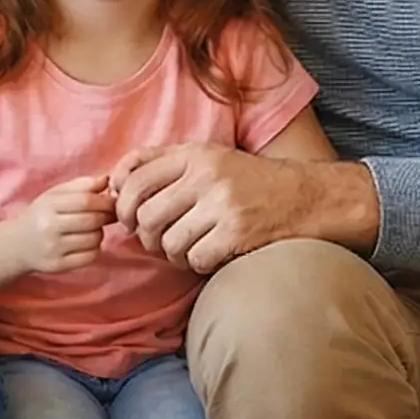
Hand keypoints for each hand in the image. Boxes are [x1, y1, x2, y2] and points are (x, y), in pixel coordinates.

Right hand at [12, 175, 117, 274]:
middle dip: (106, 216)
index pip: (85, 200)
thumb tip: (107, 180)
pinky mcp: (58, 266)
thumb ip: (81, 185)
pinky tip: (85, 244)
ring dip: (100, 233)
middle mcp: (49, 227)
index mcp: (48, 205)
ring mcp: (53, 249)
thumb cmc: (41, 215)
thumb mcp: (55, 195)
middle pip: (92, 220)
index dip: (105, 201)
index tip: (113, 201)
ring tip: (91, 229)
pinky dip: (94, 249)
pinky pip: (91, 256)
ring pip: (94, 239)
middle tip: (109, 215)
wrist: (16, 245)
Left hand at [112, 145, 303, 274]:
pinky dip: (197, 264)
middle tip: (157, 240)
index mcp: (194, 154)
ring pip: (168, 242)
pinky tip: (209, 255)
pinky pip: (195, 259)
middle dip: (145, 237)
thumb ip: (164, 163)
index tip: (128, 218)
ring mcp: (222, 204)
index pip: (134, 177)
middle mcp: (206, 175)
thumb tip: (113, 182)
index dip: (122, 204)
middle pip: (146, 216)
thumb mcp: (208, 157)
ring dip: (172, 254)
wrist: (305, 197)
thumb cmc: (249, 180)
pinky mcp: (237, 233)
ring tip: (187, 248)